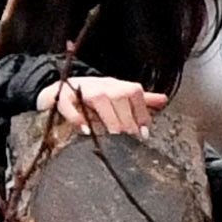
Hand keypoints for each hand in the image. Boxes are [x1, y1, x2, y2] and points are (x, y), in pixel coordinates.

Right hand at [36, 75, 162, 148]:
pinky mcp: (62, 97)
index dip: (141, 111)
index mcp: (114, 85)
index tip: (144, 131)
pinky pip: (69, 104)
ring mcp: (80, 89)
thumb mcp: (116, 95)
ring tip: (114, 134)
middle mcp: (100, 85)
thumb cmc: (91, 95)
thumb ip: (139, 100)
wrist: (58, 88)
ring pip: (100, 98)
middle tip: (130, 136)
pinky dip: (77, 117)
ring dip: (110, 117)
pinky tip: (85, 130)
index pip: (134, 92)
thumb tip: (163, 100)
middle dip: (127, 117)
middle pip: (119, 95)